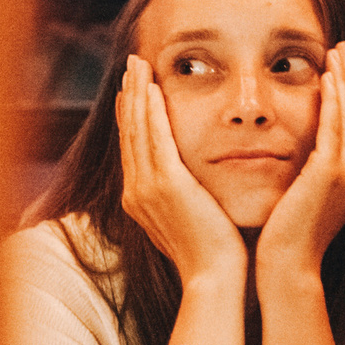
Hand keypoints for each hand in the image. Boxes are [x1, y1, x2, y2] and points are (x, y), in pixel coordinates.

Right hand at [119, 55, 245, 283]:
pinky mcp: (167, 184)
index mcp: (140, 200)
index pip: (132, 147)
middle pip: (128, 132)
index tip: (134, 89)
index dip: (132, 115)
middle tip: (132, 66)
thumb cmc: (214, 255)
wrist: (216, 279)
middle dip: (130, 96)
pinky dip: (152, 109)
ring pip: (138, 129)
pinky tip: (154, 86)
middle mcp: (136, 191)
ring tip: (139, 65)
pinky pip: (155, 136)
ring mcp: (147, 187)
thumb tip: (195, 186)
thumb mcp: (193, 221)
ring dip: (137, 93)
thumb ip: (187, 198)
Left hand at [254, 45, 344, 279]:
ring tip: (335, 53)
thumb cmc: (285, 240)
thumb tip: (299, 158)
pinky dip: (333, 100)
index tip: (340, 68)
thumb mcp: (302, 201)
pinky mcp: (331, 174)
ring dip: (343, 81)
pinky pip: (334, 127)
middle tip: (340, 49)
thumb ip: (307, 176)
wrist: (287, 268)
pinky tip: (326, 78)